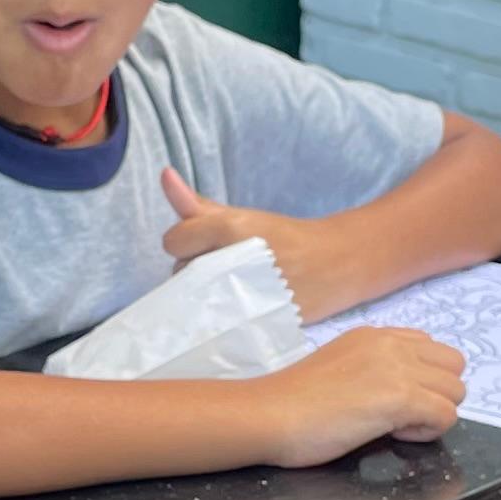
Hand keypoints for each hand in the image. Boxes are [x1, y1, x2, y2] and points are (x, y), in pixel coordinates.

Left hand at [159, 165, 335, 313]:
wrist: (336, 264)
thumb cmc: (284, 237)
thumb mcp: (241, 217)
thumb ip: (196, 205)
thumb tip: (164, 175)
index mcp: (229, 228)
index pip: (173, 241)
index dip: (189, 241)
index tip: (211, 244)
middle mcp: (233, 259)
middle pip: (181, 271)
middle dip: (199, 267)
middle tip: (231, 266)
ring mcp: (243, 295)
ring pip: (195, 298)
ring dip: (209, 293)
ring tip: (239, 286)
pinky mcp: (254, 322)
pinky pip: (215, 324)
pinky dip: (224, 316)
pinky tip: (243, 308)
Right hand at [257, 326, 462, 466]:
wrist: (268, 414)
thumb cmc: (292, 403)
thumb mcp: (338, 367)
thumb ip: (371, 369)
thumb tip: (394, 392)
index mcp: (375, 336)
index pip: (430, 348)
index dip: (421, 379)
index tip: (390, 400)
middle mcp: (391, 344)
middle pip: (453, 366)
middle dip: (437, 394)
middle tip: (401, 415)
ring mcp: (397, 368)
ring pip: (456, 391)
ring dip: (433, 413)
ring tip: (395, 426)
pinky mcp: (400, 397)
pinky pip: (446, 415)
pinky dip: (427, 432)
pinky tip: (392, 434)